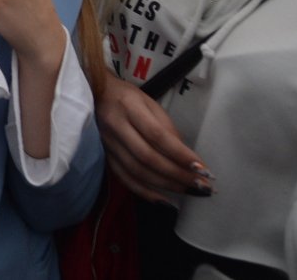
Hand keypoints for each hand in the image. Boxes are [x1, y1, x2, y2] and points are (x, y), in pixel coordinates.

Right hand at [96, 73, 210, 201]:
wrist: (94, 95)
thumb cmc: (127, 98)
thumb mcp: (150, 104)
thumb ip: (167, 128)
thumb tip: (185, 158)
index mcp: (130, 108)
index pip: (157, 135)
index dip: (180, 154)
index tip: (202, 169)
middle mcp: (116, 126)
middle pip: (147, 157)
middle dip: (177, 174)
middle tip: (201, 185)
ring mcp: (107, 144)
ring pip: (137, 171)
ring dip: (166, 185)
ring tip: (189, 192)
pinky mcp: (104, 156)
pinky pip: (125, 178)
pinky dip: (145, 192)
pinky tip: (163, 200)